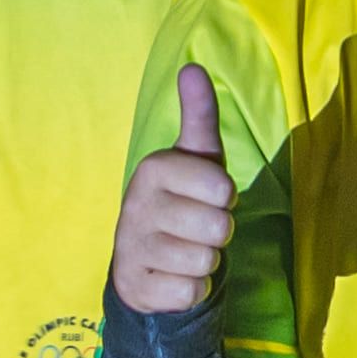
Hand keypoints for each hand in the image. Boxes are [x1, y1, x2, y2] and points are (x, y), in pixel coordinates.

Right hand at [110, 64, 230, 320]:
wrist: (144, 258)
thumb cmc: (182, 198)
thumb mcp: (195, 156)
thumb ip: (198, 114)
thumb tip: (193, 66)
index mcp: (153, 169)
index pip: (223, 190)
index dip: (225, 198)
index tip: (205, 196)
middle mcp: (136, 207)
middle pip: (218, 229)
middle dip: (218, 232)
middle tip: (197, 226)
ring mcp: (131, 249)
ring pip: (206, 262)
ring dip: (207, 260)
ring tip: (186, 248)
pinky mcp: (135, 287)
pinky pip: (192, 292)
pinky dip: (193, 288)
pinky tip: (174, 275)